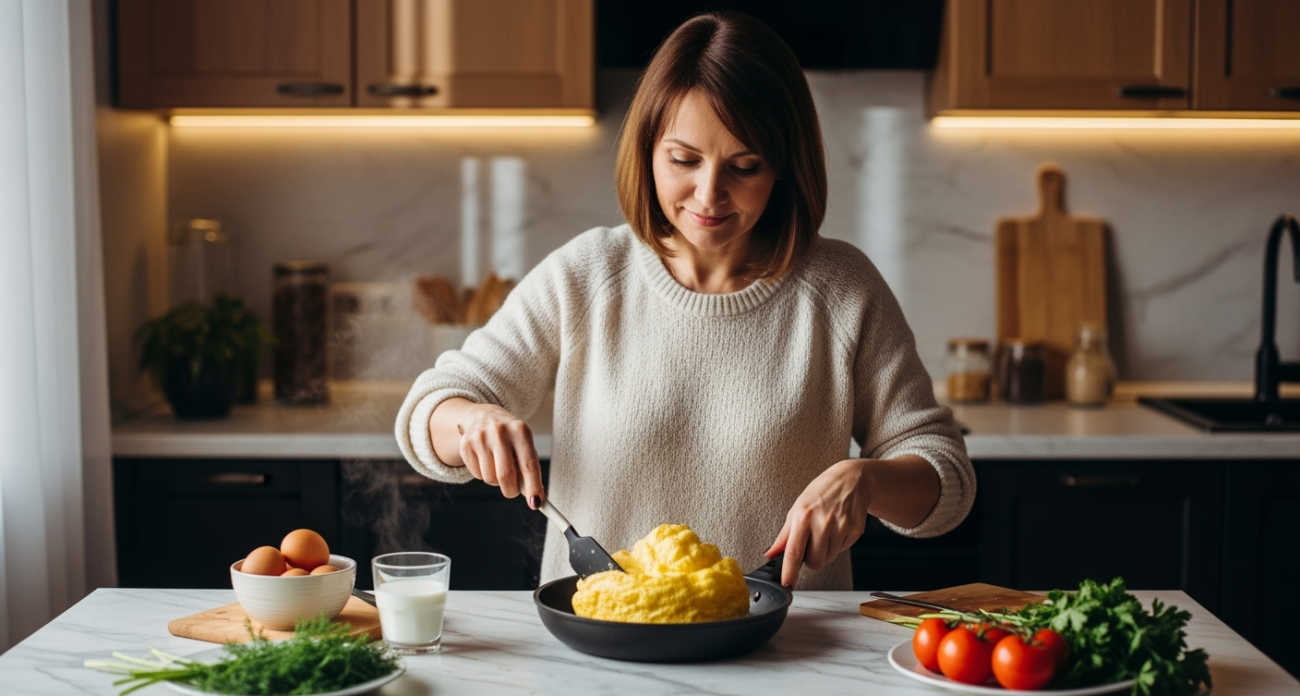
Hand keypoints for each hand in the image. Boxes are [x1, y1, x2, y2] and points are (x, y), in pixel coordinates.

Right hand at [433, 399, 544, 505]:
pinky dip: (484, 475)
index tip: (536, 503)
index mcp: (520, 430)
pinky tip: (486, 461)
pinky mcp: (465, 444)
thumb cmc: (510, 437)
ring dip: (497, 482)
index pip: (529, 464)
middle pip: (506, 475)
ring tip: (498, 466)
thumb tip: (534, 497)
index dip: (533, 486)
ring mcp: (480, 437)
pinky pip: (477, 475)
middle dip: (512, 490)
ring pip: (490, 479)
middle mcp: (500, 432)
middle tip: (514, 490)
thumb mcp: (524, 445)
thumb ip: (529, 468)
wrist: (484, 416)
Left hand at [765, 459, 871, 588]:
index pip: (794, 552)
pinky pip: (842, 550)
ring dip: (825, 550)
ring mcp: (841, 527)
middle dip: (812, 559)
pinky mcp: (856, 530)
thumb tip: (771, 554)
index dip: (789, 572)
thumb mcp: (797, 509)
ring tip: (826, 530)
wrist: (850, 480)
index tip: (786, 585)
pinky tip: (838, 527)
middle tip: (812, 542)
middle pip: (815, 563)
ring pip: (829, 558)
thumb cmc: (821, 493)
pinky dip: (838, 543)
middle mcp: (823, 523)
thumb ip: (784, 535)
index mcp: (803, 517)